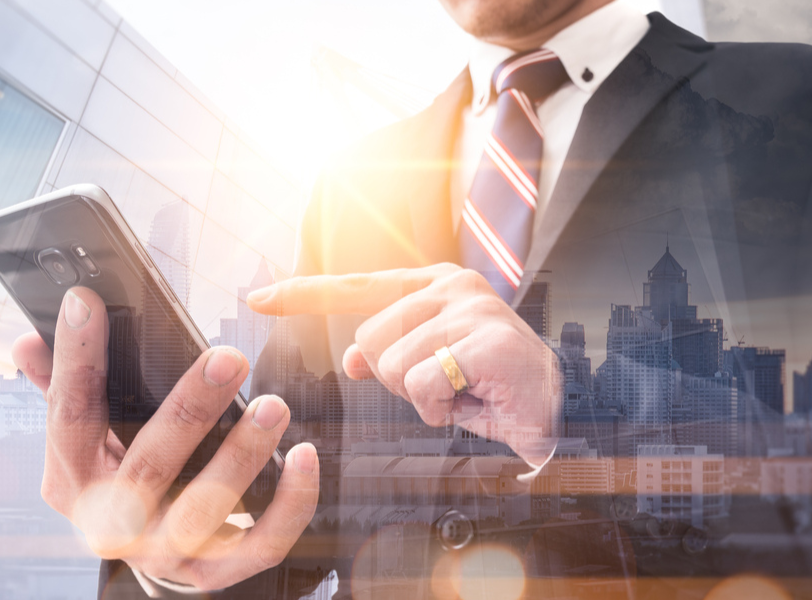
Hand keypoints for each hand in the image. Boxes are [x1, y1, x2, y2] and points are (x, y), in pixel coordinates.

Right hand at [11, 286, 319, 590]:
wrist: (143, 558)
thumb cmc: (117, 479)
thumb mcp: (80, 442)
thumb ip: (60, 389)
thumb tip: (29, 340)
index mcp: (72, 482)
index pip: (69, 416)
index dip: (76, 358)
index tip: (87, 303)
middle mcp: (113, 523)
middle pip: (149, 465)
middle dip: (190, 409)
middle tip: (229, 357)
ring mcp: (163, 552)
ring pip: (206, 509)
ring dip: (242, 455)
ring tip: (273, 406)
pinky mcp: (214, 572)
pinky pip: (260, 542)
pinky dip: (290, 503)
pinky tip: (305, 456)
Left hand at [247, 264, 559, 464]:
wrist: (554, 413)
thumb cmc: (490, 388)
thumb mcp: (427, 370)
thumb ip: (387, 355)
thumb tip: (351, 358)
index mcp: (434, 285)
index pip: (358, 285)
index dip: (304, 294)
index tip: (257, 299)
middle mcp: (452, 285)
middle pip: (369, 338)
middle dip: (397, 377)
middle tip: (443, 386)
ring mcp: (472, 309)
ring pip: (393, 364)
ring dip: (421, 397)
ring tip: (461, 392)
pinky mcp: (485, 340)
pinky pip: (422, 384)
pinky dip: (439, 408)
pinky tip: (472, 401)